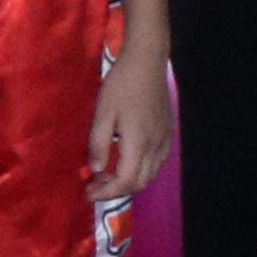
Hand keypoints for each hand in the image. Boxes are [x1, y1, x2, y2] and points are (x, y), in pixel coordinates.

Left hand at [88, 55, 173, 207]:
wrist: (146, 63)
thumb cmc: (121, 86)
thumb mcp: (102, 114)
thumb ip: (99, 144)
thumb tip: (97, 169)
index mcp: (139, 142)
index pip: (127, 181)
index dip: (107, 192)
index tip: (88, 193)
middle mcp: (157, 146)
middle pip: (141, 182)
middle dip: (116, 190)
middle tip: (93, 185)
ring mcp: (165, 140)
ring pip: (150, 174)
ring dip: (128, 181)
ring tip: (105, 175)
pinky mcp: (168, 133)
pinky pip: (156, 162)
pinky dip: (140, 170)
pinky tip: (124, 161)